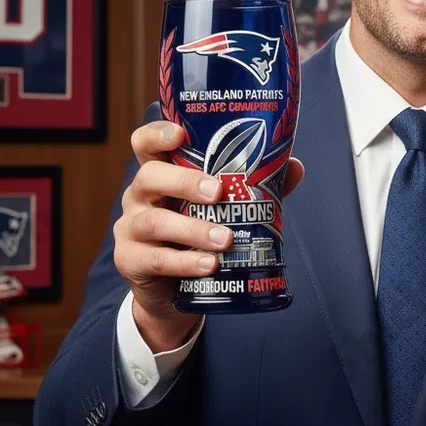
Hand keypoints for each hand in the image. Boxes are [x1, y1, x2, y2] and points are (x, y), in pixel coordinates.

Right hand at [113, 119, 305, 351]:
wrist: (174, 292)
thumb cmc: (198, 238)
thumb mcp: (225, 209)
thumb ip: (257, 186)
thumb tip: (294, 166)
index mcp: (161, 175)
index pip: (146, 144)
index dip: (158, 134)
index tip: (180, 134)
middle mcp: (140, 197)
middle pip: (149, 176)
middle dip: (184, 182)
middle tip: (218, 192)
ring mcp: (130, 229)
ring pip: (154, 221)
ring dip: (193, 229)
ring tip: (224, 239)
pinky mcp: (131, 261)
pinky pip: (156, 259)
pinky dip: (186, 262)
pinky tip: (209, 265)